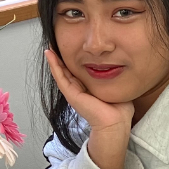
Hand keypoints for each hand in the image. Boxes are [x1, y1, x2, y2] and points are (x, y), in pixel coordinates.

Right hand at [45, 49, 133, 168]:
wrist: (115, 123)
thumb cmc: (119, 111)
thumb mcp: (115, 89)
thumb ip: (113, 80)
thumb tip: (119, 69)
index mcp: (89, 90)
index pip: (78, 73)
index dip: (73, 61)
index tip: (70, 49)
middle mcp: (79, 91)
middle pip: (67, 72)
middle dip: (61, 58)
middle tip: (54, 45)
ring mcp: (74, 93)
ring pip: (61, 73)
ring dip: (54, 60)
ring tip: (49, 47)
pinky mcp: (71, 94)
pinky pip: (60, 77)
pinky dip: (54, 65)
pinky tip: (49, 54)